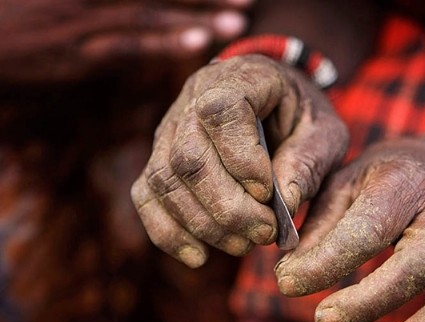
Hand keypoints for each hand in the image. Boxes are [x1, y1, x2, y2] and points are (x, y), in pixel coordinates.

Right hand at [0, 0, 252, 83]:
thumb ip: (106, 0)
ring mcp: (85, 18)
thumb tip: (146, 5)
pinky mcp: (78, 51)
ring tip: (241, 19)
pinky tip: (198, 42)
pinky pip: (129, 44)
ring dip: (199, 14)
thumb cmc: (19, 14)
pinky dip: (164, 42)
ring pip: (152, 12)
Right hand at [131, 54, 348, 266]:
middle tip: (264, 234)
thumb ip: (308, 163)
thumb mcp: (324, 134)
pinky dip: (168, 232)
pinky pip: (148, 196)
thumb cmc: (304, 120)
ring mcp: (170, 129)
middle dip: (227, 208)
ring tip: (244, 245)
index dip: (241, 159)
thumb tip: (283, 205)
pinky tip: (199, 257)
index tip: (268, 194)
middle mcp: (194, 97)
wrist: (278, 107)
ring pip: (165, 181)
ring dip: (204, 225)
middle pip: (188, 157)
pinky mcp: (161, 159)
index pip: (221, 112)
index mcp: (240, 77)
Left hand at [274, 134, 424, 321]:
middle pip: (420, 261)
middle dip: (373, 297)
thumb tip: (290, 274)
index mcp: (403, 185)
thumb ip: (318, 226)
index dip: (327, 261)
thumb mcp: (343, 184)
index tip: (287, 284)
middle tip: (324, 321)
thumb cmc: (381, 181)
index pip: (366, 228)